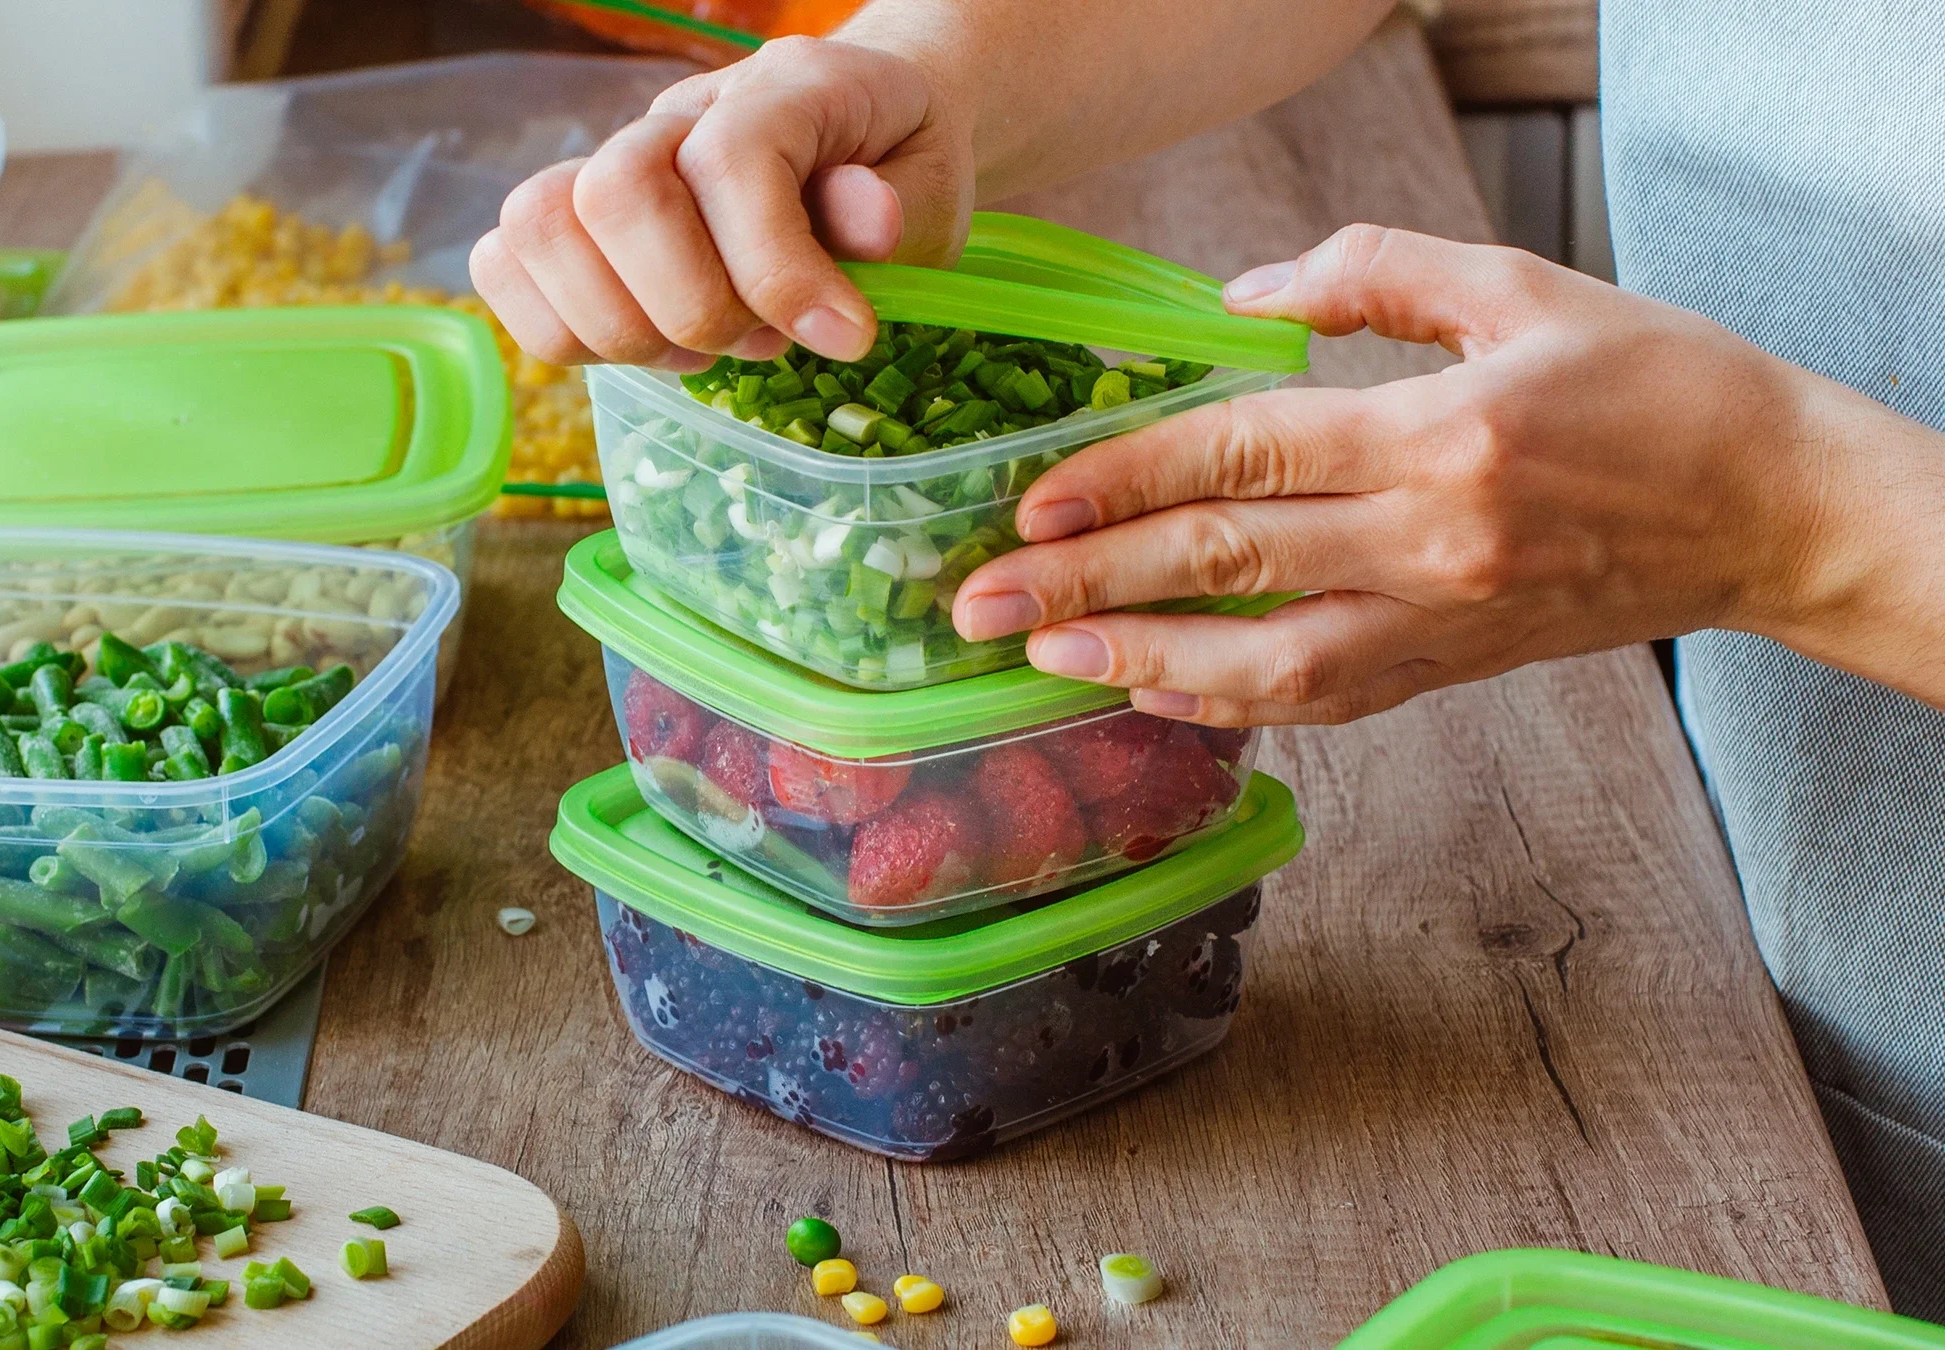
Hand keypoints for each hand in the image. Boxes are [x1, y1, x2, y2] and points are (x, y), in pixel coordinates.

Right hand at [469, 36, 973, 370]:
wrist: (862, 128)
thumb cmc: (895, 168)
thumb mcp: (933, 188)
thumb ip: (900, 209)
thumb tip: (867, 224)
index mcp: (780, 88)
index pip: (729, 164)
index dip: (776, 270)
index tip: (844, 337)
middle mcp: (678, 114)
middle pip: (613, 193)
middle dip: (689, 304)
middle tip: (760, 341)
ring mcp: (613, 159)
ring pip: (540, 228)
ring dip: (623, 327)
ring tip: (704, 348)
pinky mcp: (574, 216)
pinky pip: (504, 265)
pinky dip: (561, 329)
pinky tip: (648, 345)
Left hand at [949, 224, 1853, 725]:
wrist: (1774, 507)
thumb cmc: (1658, 382)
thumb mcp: (1520, 286)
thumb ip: (1371, 275)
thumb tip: (1234, 300)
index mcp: (1440, 435)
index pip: (1243, 456)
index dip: (1124, 478)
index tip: (1031, 501)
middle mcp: (1431, 543)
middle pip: (1225, 563)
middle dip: (1088, 582)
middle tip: (979, 600)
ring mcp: (1441, 622)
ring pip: (1262, 661)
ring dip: (1137, 661)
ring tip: (1040, 658)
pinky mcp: (1452, 669)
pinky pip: (1319, 699)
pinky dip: (1226, 702)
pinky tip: (1150, 690)